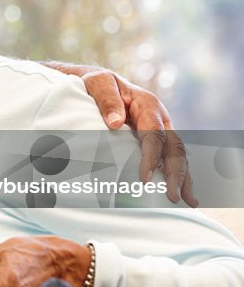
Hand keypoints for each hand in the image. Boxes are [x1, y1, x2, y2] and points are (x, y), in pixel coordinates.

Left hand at [47, 62, 196, 205]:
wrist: (101, 84)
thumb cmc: (98, 84)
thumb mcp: (99, 84)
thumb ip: (107, 100)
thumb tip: (114, 123)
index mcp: (148, 105)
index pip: (155, 135)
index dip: (152, 157)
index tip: (145, 178)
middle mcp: (160, 119)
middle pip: (174, 148)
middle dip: (176, 174)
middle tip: (172, 197)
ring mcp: (161, 130)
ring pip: (177, 155)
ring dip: (183, 178)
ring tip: (187, 202)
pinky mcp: (156, 140)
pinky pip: (169, 158)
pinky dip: (176, 175)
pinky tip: (180, 193)